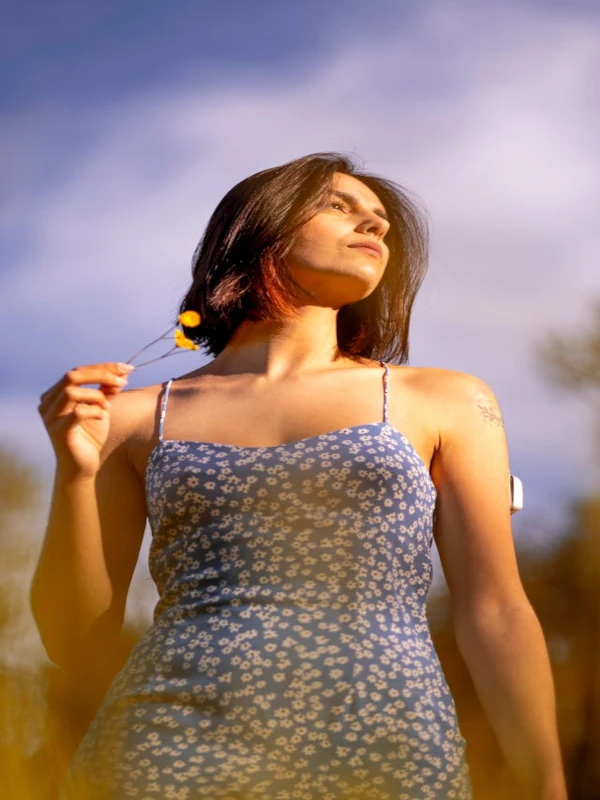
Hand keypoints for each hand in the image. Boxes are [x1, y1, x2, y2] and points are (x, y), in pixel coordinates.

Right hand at [38, 362, 134, 479]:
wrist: (83, 468)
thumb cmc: (90, 437)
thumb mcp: (101, 408)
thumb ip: (107, 390)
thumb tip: (122, 373)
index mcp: (55, 395)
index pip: (78, 372)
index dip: (103, 367)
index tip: (127, 368)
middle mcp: (48, 403)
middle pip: (72, 376)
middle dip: (101, 375)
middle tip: (122, 381)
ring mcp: (50, 418)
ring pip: (71, 392)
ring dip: (96, 396)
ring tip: (108, 407)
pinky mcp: (59, 432)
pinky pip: (77, 413)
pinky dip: (94, 411)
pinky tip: (102, 417)